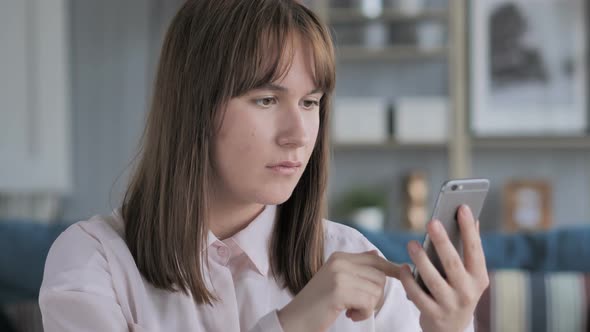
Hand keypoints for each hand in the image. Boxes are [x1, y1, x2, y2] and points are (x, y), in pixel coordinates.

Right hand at [277, 250, 400, 331]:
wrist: (295, 319)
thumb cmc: (318, 304)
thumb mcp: (336, 279)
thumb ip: (355, 267)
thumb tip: (377, 254)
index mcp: (339, 257)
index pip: (374, 258)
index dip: (390, 268)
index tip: (402, 273)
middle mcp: (339, 262)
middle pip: (379, 276)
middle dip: (375, 295)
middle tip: (358, 306)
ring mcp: (339, 275)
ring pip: (376, 290)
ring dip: (368, 307)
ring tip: (351, 311)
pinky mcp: (339, 291)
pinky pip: (368, 303)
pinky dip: (364, 314)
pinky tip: (350, 316)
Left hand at [400, 205, 488, 331]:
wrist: (452, 329)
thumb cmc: (458, 291)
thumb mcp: (470, 274)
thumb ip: (469, 249)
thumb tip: (471, 218)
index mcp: (478, 277)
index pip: (475, 250)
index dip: (469, 229)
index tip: (463, 207)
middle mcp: (467, 291)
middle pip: (453, 264)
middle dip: (442, 242)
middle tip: (431, 222)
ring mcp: (451, 304)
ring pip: (433, 280)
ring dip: (421, 260)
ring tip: (411, 244)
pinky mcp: (434, 314)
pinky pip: (418, 296)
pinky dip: (409, 281)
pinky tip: (403, 268)